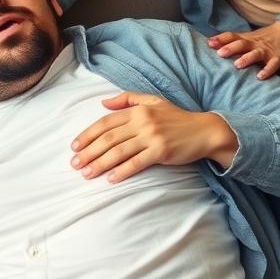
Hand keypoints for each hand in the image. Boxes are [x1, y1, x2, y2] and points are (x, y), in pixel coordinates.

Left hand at [70, 91, 237, 181]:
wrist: (205, 130)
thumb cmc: (177, 118)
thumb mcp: (153, 101)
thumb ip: (127, 99)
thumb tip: (102, 103)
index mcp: (138, 110)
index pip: (106, 122)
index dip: (88, 134)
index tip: (75, 146)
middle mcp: (143, 122)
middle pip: (109, 138)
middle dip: (89, 151)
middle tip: (75, 163)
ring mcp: (152, 137)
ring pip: (119, 151)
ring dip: (100, 163)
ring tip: (87, 173)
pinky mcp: (161, 151)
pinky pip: (137, 163)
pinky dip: (122, 171)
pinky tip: (111, 179)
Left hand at [207, 21, 279, 78]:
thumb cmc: (263, 39)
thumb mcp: (248, 38)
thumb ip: (232, 42)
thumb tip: (210, 44)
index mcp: (246, 39)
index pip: (232, 36)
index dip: (221, 39)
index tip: (209, 43)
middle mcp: (255, 44)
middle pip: (242, 44)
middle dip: (231, 48)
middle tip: (220, 53)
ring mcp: (266, 51)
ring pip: (256, 54)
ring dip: (247, 59)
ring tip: (237, 65)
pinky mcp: (277, 58)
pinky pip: (272, 65)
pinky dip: (267, 70)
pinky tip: (260, 76)